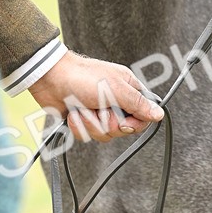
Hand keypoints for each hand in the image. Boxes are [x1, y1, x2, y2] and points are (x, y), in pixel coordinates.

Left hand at [28, 49, 163, 142]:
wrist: (51, 79)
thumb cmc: (84, 77)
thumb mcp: (116, 89)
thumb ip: (138, 103)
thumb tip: (160, 114)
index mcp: (128, 90)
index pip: (143, 117)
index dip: (134, 124)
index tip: (124, 122)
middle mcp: (115, 102)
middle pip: (122, 129)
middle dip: (107, 122)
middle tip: (99, 107)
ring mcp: (98, 112)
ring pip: (103, 135)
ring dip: (90, 123)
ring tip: (83, 107)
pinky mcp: (83, 121)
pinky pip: (86, 135)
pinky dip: (78, 126)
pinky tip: (73, 113)